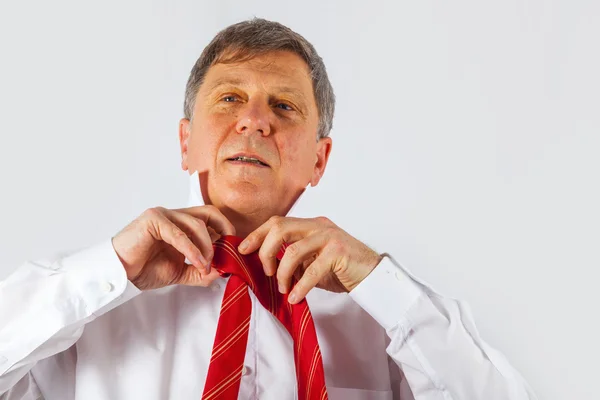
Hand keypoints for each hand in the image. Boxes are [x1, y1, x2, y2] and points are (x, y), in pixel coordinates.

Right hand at [112, 206, 235, 290]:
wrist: (119, 273)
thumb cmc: (144, 269)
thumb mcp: (180, 272)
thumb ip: (200, 271)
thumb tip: (223, 270)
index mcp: (182, 224)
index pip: (211, 219)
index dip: (225, 232)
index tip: (233, 251)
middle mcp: (174, 215)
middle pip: (209, 212)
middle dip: (224, 230)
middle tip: (229, 251)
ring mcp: (163, 215)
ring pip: (197, 224)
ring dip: (207, 247)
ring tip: (206, 266)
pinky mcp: (153, 219)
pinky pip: (179, 233)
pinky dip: (192, 249)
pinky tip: (198, 262)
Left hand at [238, 216, 382, 303]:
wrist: (372, 275)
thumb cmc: (341, 270)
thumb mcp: (312, 261)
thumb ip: (293, 259)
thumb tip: (266, 266)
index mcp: (310, 224)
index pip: (277, 221)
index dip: (257, 234)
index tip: (243, 249)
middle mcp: (318, 226)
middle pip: (280, 228)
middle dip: (265, 251)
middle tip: (266, 272)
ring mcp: (329, 236)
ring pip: (293, 250)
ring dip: (282, 273)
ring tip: (284, 289)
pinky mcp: (338, 252)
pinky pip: (311, 270)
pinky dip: (300, 286)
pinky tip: (295, 297)